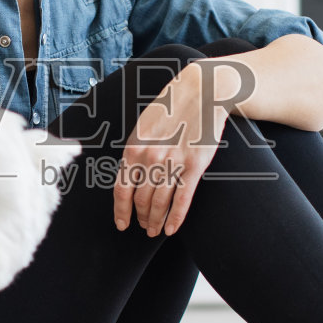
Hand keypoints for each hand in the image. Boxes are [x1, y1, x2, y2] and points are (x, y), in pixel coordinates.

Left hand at [113, 63, 229, 236]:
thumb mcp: (143, 127)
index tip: (122, 224)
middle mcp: (150, 158)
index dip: (121, 211)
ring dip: (155, 221)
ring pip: (159, 204)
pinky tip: (170, 229)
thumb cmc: (172, 108)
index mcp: (133, 149)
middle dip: (140, 218)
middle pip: (140, 200)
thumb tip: (129, 177)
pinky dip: (175, 218)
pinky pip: (181, 200)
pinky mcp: (193, 167)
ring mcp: (172, 163)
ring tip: (154, 230)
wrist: (201, 92)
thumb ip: (135, 152)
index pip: (121, 190)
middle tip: (142, 227)